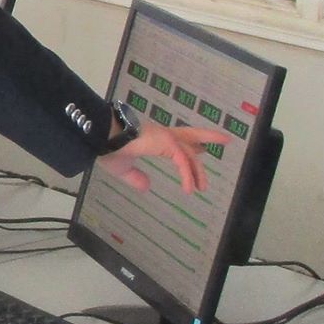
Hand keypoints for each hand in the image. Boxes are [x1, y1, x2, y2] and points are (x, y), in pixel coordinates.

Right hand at [100, 123, 217, 196]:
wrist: (97, 136)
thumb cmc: (106, 147)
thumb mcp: (121, 168)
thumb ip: (135, 177)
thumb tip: (147, 187)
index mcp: (151, 138)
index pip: (176, 140)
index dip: (190, 143)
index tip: (204, 148)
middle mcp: (160, 134)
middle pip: (190, 134)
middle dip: (208, 136)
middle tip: (226, 140)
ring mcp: (163, 137)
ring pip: (188, 152)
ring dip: (198, 170)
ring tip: (203, 187)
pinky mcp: (164, 142)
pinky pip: (181, 160)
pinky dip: (187, 174)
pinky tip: (189, 189)